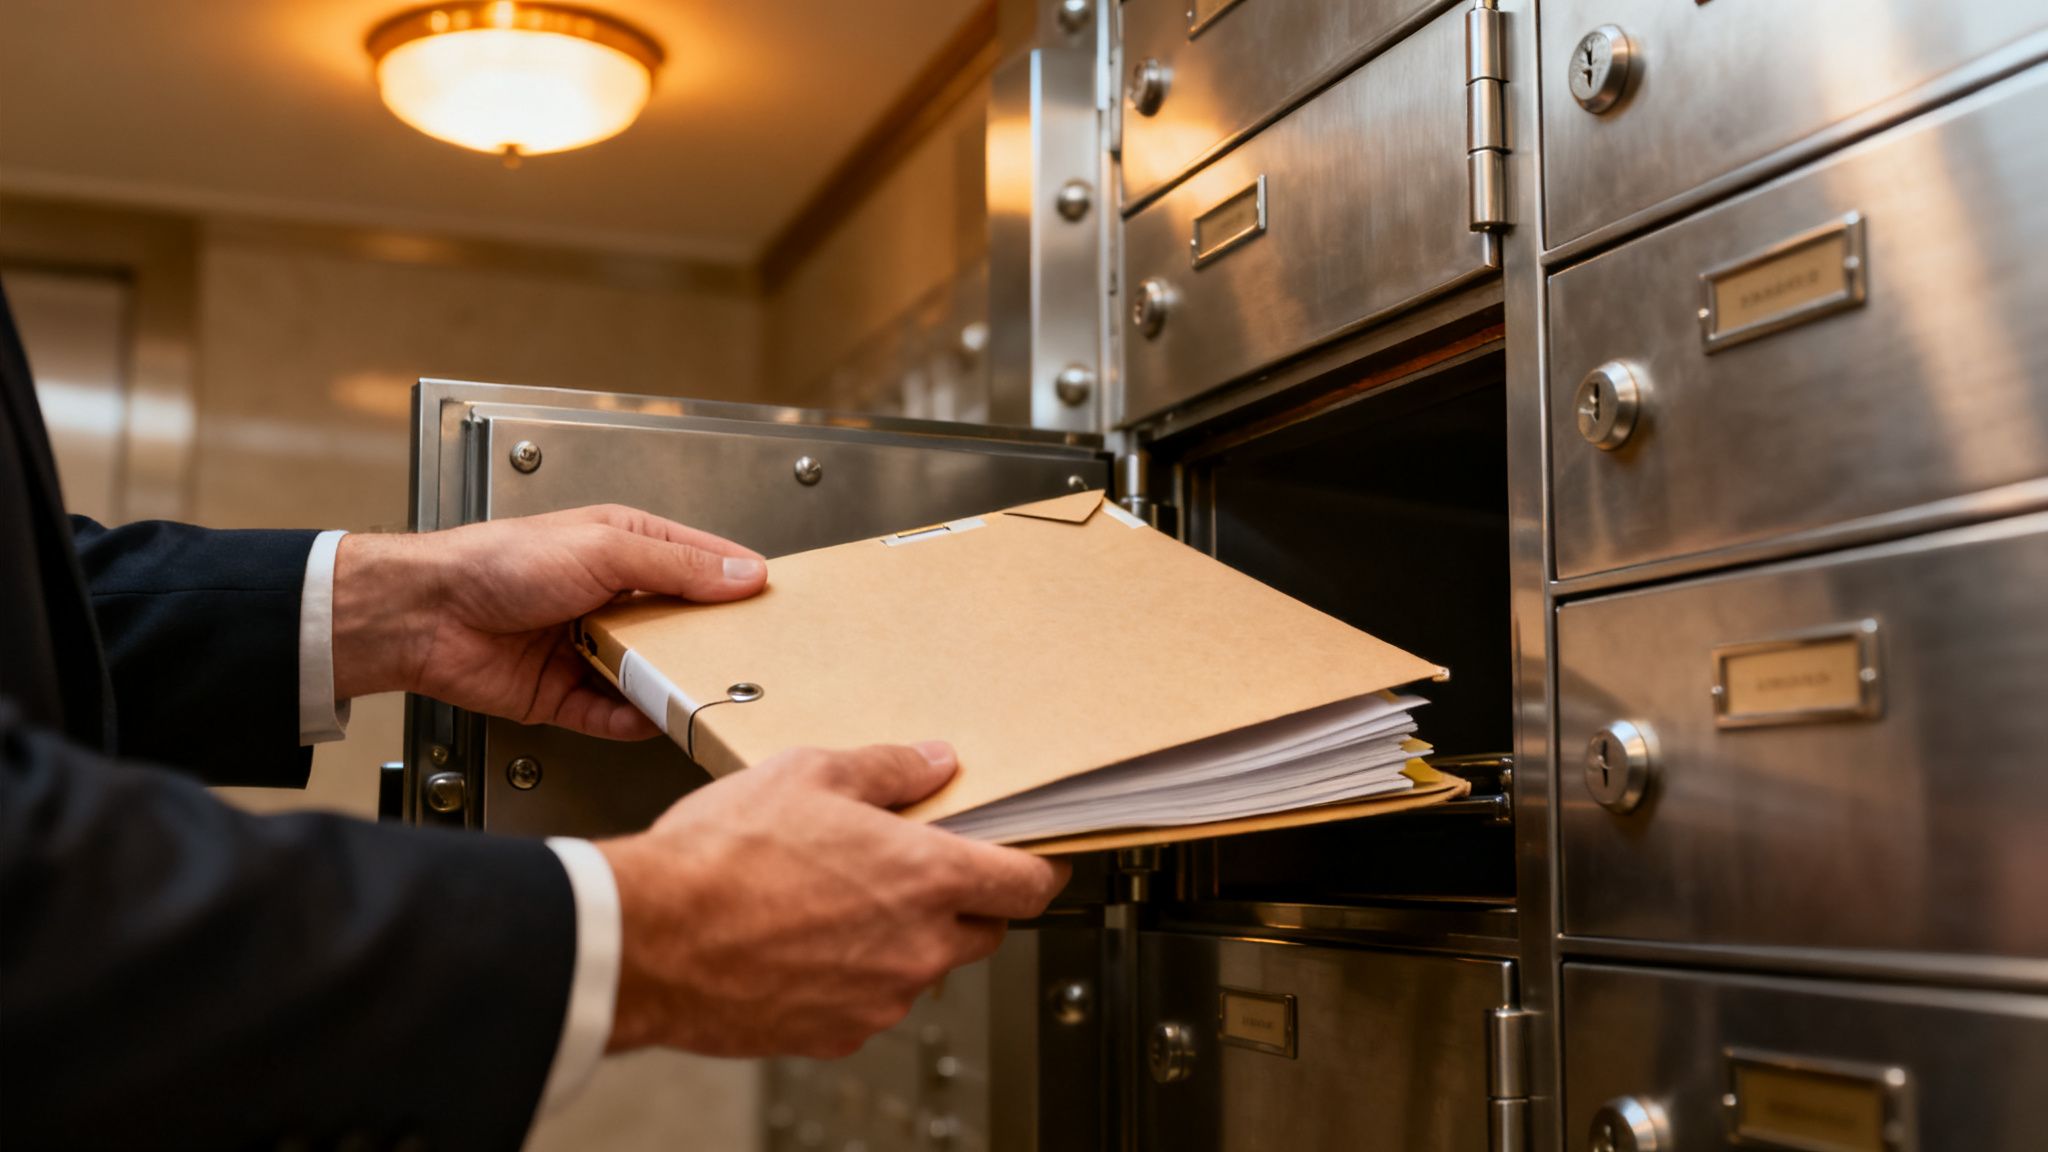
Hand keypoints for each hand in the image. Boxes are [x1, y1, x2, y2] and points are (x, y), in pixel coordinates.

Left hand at [330, 505, 766, 738]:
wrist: (425, 614)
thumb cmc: (497, 561)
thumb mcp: (605, 548)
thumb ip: (677, 565)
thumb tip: (740, 573)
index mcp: (623, 548)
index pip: (697, 564)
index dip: (734, 582)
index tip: (771, 603)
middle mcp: (609, 598)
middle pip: (679, 626)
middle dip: (710, 643)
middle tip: (750, 658)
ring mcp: (587, 648)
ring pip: (649, 674)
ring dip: (672, 684)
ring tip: (707, 693)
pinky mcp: (563, 695)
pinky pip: (611, 715)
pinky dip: (632, 720)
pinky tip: (652, 719)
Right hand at [596, 741, 1069, 1057]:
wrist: (650, 939)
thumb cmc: (722, 857)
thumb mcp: (809, 773)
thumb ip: (888, 769)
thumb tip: (932, 761)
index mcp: (928, 877)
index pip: (1028, 884)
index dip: (1038, 869)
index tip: (1033, 861)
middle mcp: (918, 946)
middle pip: (983, 930)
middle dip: (963, 902)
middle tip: (912, 869)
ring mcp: (880, 998)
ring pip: (923, 968)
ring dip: (902, 939)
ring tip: (835, 901)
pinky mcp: (837, 1034)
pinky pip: (871, 1002)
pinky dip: (855, 976)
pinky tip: (805, 941)